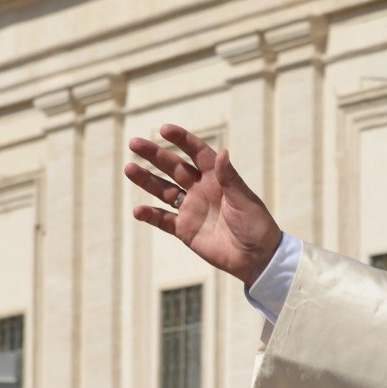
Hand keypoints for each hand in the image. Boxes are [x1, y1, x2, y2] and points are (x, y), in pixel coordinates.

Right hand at [126, 124, 280, 286]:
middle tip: (134, 143)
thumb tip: (222, 152)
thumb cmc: (257, 225)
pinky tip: (138, 210)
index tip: (164, 129)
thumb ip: (230, 178)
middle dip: (155, 155)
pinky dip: (150, 215)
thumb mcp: (245, 200)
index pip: (197, 153)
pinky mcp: (185, 229)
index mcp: (218, 179)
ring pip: (163, 190)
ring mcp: (191, 209)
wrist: (256, 258)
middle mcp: (201, 190)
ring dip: (146, 180)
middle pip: (174, 167)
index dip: (182, 140)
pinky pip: (163, 219)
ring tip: (129, 168)